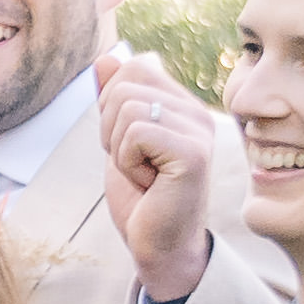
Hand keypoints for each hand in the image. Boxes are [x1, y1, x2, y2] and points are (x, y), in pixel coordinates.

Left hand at [93, 49, 225, 303]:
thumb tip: (105, 57)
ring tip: (144, 175)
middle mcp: (196, 112)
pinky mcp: (193, 154)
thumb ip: (113, 100)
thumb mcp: (117, 141)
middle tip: (135, 164)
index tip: (129, 145)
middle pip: (124, 84)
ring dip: (119, 149)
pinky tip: (149, 184)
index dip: (111, 105)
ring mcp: (198, 131)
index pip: (134, 66)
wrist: (159, 247)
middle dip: (110, 129)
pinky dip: (128, 162)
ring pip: (126, 108)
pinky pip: (136, 133)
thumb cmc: (142, 199)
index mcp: (182, 104)